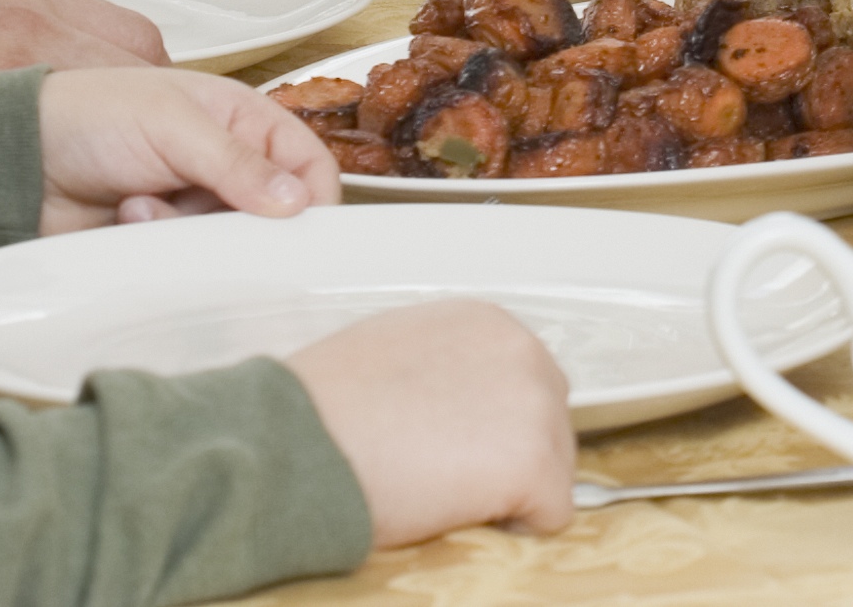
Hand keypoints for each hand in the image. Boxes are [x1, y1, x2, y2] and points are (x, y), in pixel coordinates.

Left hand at [35, 64, 336, 230]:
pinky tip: (130, 220)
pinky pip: (190, 268)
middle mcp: (224, 168)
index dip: (314, 196)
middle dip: (244, 223)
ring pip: (231, 247)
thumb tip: (296, 200)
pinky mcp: (163, 246)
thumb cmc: (86, 114)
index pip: (307, 162)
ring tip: (146, 205)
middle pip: (275, 216)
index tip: (303, 227)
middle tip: (212, 219)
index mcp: (239, 121)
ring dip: (192, 234)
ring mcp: (193, 210)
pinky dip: (164, 251)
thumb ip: (236, 162)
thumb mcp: (170, 123)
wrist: (16, 159)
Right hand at [286, 300, 580, 548]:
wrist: (297, 444)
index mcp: (487, 324)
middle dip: (510, 458)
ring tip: (442, 492)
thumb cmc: (324, 408)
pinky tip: (458, 513)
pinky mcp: (533, 463)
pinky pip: (552, 515)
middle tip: (445, 476)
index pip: (525, 384)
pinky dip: (515, 529)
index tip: (453, 447)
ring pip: (555, 469)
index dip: (490, 428)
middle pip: (550, 424)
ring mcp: (534, 407)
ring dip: (510, 492)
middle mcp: (523, 352)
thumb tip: (457, 405)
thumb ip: (444, 369)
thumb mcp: (395, 355)